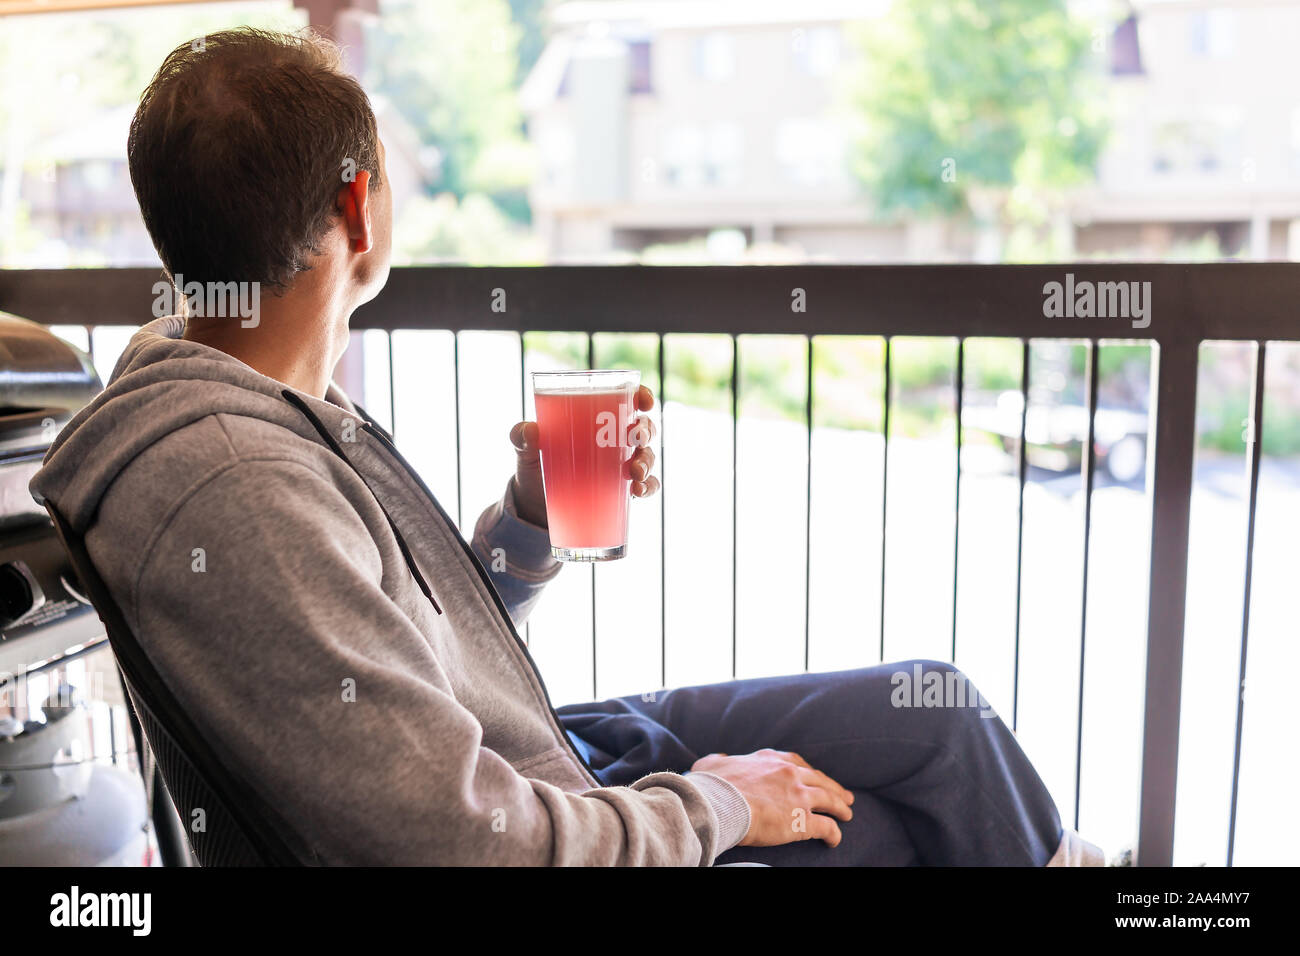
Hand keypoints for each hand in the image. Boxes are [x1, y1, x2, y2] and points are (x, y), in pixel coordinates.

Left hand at [510, 384, 659, 527]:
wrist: (534, 506)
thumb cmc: (535, 468)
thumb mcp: (525, 452)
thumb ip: (521, 439)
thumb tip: (530, 430)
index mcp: (596, 420)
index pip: (627, 400)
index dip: (642, 396)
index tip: (645, 402)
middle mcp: (614, 441)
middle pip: (642, 428)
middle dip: (645, 431)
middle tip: (634, 438)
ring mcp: (620, 466)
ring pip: (647, 456)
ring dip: (647, 461)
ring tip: (634, 472)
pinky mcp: (622, 491)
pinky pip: (646, 485)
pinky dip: (648, 487)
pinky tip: (638, 490)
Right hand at [691, 749, 853, 847]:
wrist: (718, 803)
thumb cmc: (711, 785)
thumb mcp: (711, 764)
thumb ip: (719, 759)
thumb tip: (719, 758)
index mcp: (770, 759)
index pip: (796, 762)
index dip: (808, 771)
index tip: (814, 777)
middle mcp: (789, 774)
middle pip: (820, 779)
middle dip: (834, 787)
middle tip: (845, 796)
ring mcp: (799, 795)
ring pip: (829, 800)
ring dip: (841, 807)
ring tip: (848, 814)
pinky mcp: (802, 820)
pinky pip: (826, 827)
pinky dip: (834, 833)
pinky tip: (835, 840)